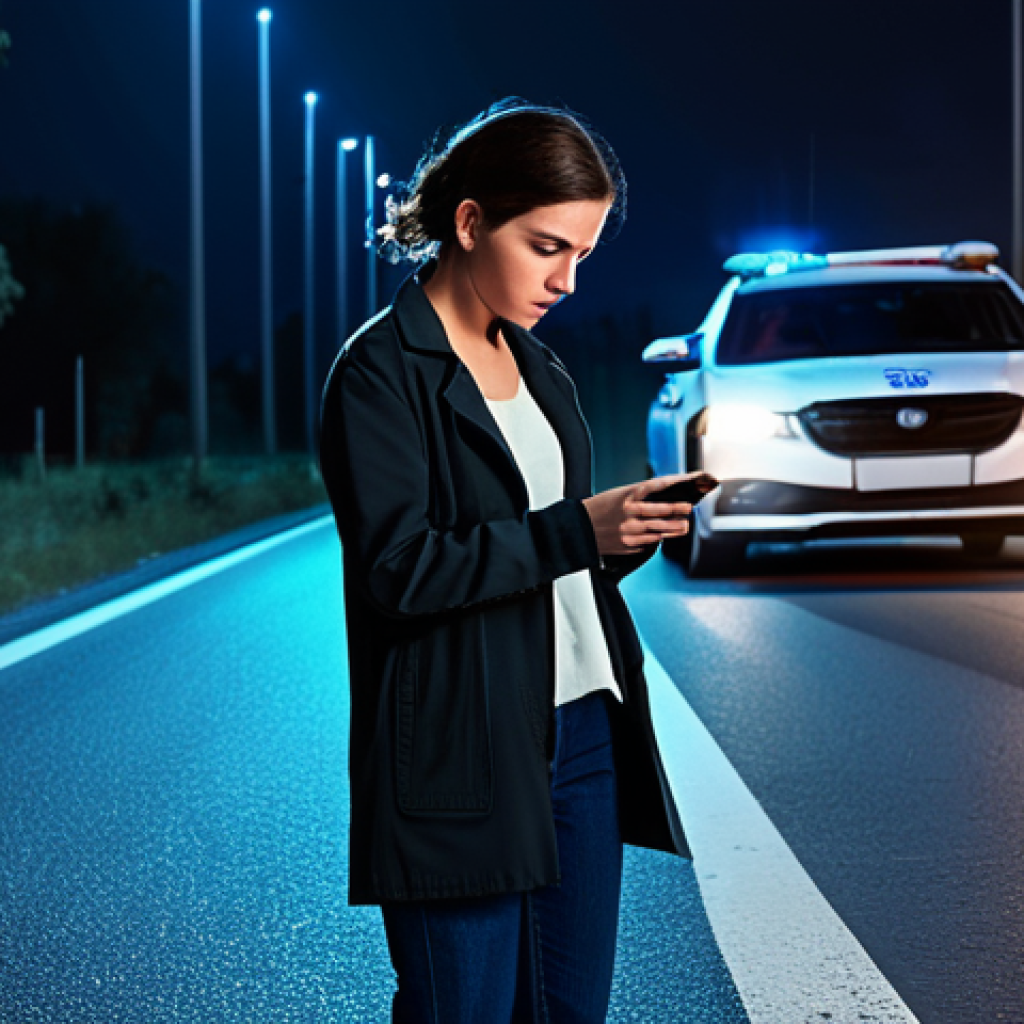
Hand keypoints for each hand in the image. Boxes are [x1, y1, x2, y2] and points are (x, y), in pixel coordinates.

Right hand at [582, 472, 706, 555]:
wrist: (579, 528)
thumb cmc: (599, 509)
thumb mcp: (618, 496)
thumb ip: (640, 498)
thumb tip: (664, 500)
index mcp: (626, 497)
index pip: (654, 487)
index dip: (672, 484)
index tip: (685, 483)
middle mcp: (629, 513)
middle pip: (660, 511)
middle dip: (677, 510)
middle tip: (688, 509)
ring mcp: (629, 531)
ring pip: (658, 530)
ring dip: (673, 528)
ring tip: (683, 526)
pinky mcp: (627, 545)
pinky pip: (647, 543)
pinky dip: (654, 539)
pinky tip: (660, 536)